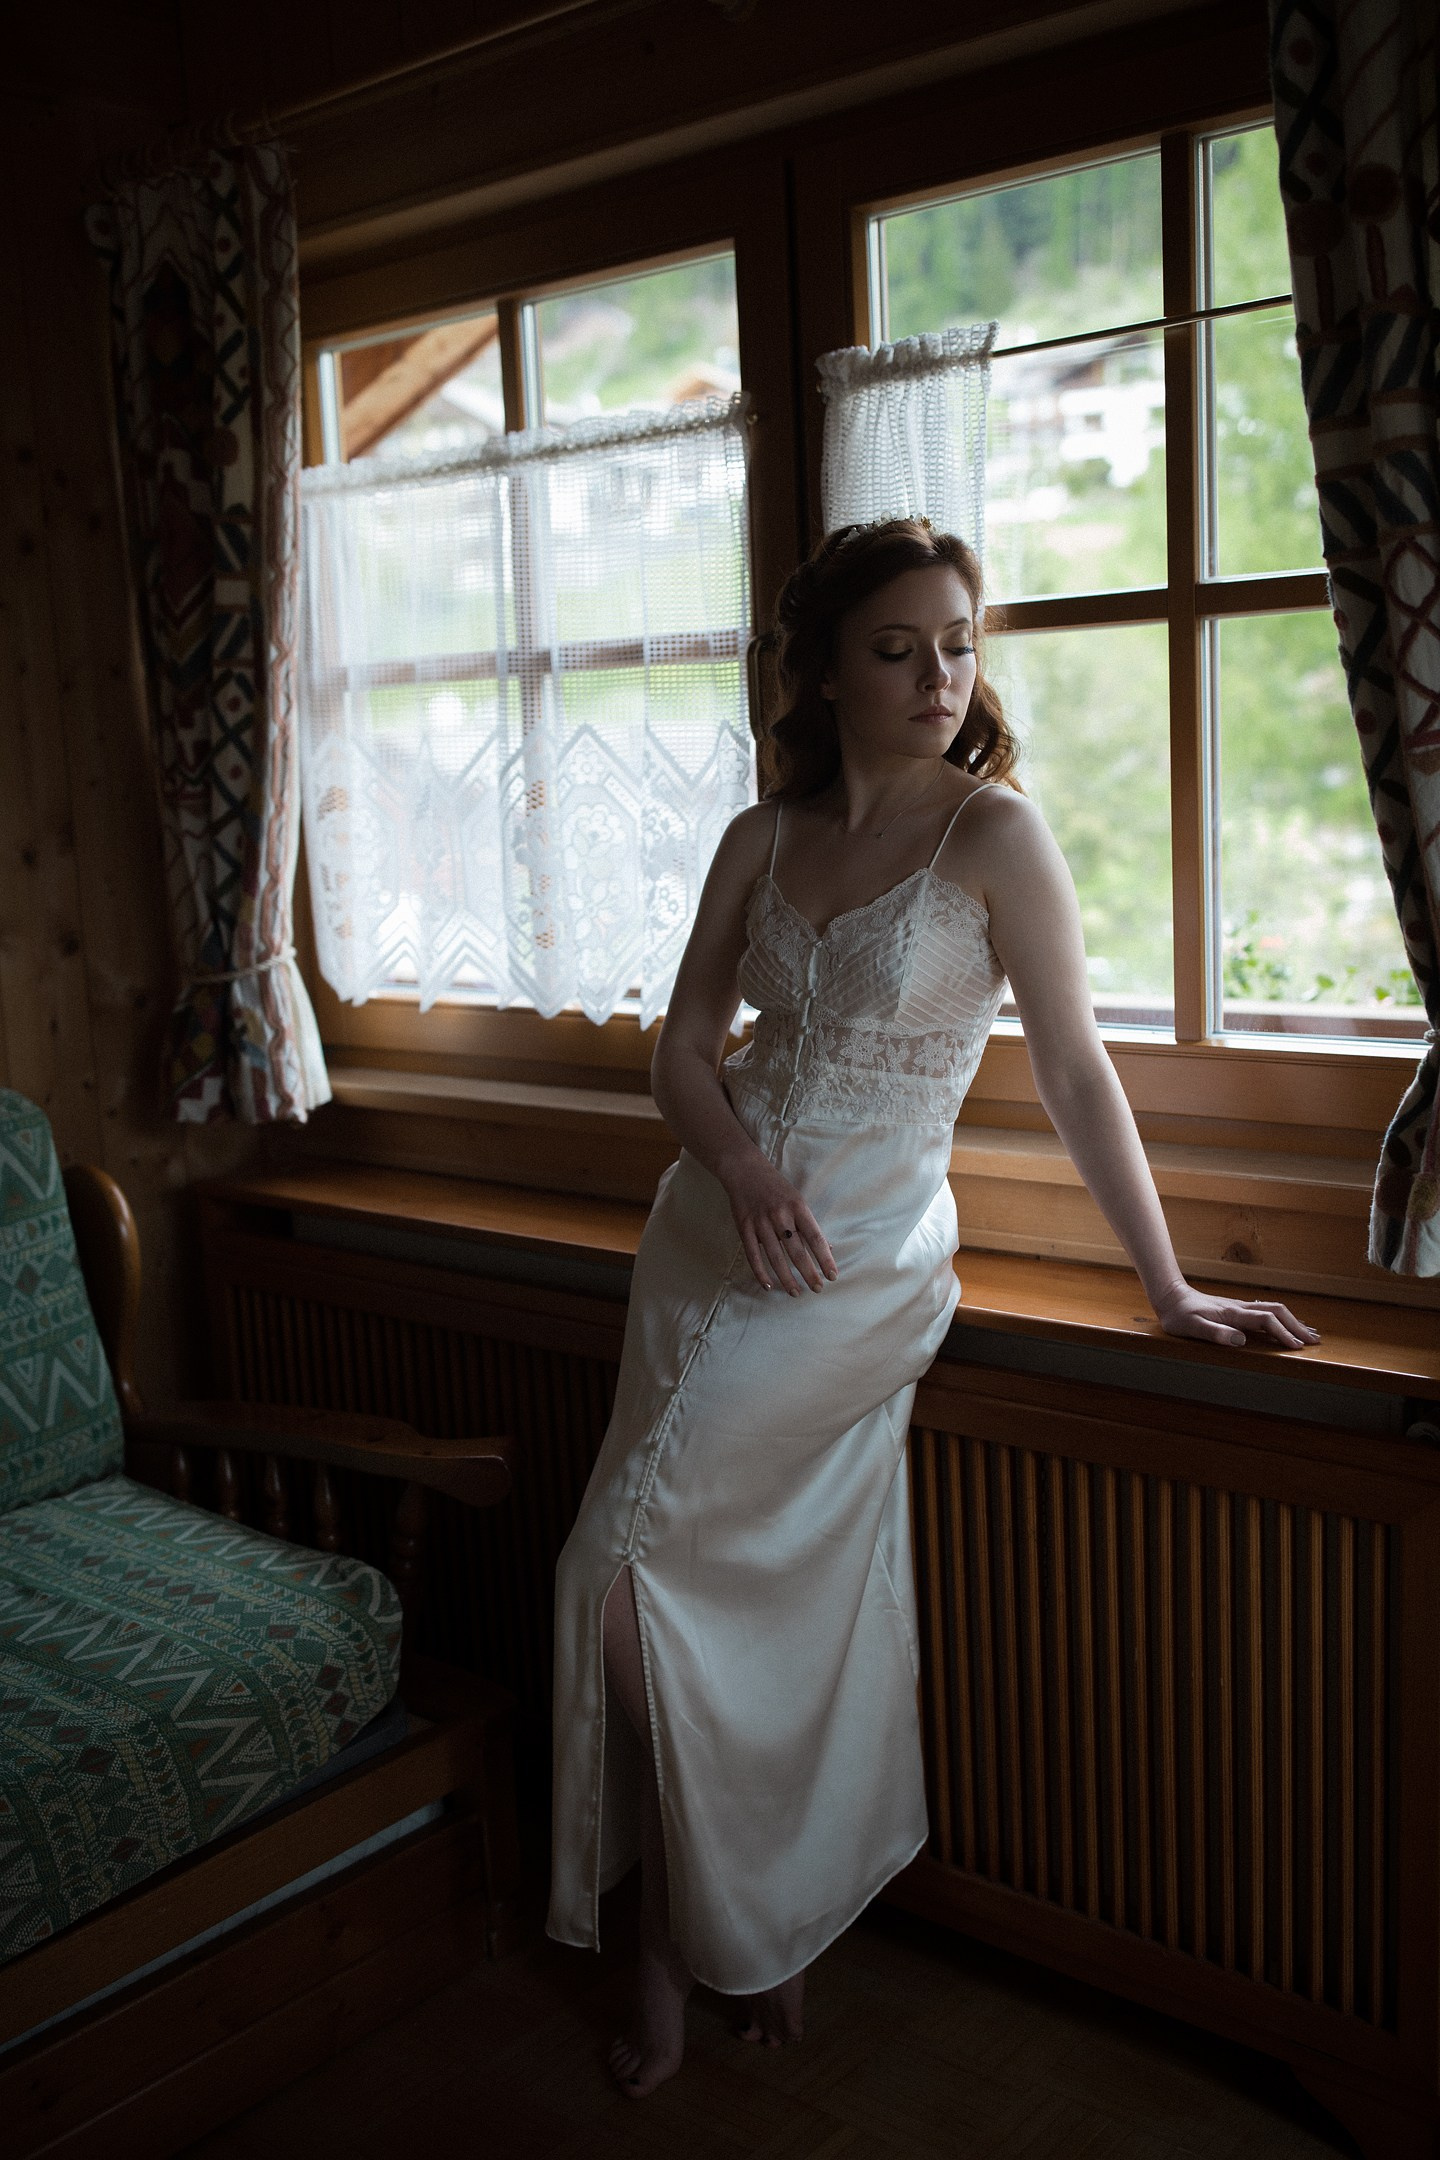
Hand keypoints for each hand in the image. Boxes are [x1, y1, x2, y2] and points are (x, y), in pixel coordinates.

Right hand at [721, 1154, 837, 1294]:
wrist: (745, 1170)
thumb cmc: (776, 1187)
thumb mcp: (798, 1201)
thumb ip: (810, 1225)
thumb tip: (828, 1248)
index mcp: (798, 1207)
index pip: (815, 1238)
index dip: (825, 1258)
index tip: (832, 1276)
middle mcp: (780, 1215)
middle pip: (796, 1251)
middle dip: (808, 1272)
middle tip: (817, 1289)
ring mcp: (761, 1222)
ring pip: (775, 1256)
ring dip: (786, 1277)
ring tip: (795, 1292)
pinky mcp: (744, 1227)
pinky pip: (753, 1254)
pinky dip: (760, 1271)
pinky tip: (769, 1285)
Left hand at [1152, 1281, 1319, 1350]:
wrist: (1171, 1297)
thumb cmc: (1179, 1316)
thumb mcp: (1192, 1328)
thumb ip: (1215, 1334)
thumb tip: (1241, 1340)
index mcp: (1233, 1314)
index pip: (1266, 1321)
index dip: (1283, 1333)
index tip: (1297, 1347)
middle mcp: (1240, 1308)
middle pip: (1278, 1312)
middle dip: (1297, 1326)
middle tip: (1315, 1341)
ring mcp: (1240, 1307)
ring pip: (1274, 1310)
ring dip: (1293, 1321)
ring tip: (1310, 1333)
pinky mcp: (1237, 1309)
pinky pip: (1266, 1311)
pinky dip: (1282, 1319)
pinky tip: (1286, 1325)